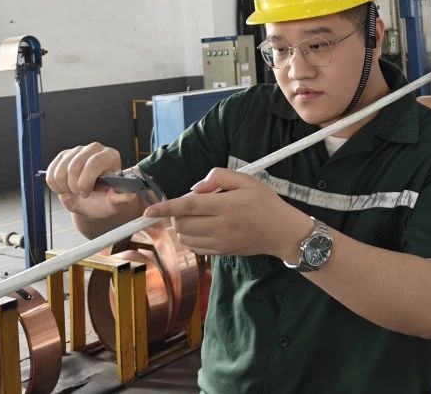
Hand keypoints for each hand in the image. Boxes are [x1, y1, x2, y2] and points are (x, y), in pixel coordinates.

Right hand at [45, 142, 140, 220]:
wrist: (91, 202)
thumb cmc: (105, 200)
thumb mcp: (115, 202)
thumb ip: (121, 198)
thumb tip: (130, 195)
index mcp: (110, 156)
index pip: (94, 163)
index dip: (86, 181)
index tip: (86, 193)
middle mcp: (95, 149)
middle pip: (75, 166)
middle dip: (74, 186)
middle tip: (82, 194)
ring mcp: (77, 151)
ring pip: (61, 170)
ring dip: (65, 187)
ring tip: (75, 191)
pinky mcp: (63, 156)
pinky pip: (51, 172)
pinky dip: (55, 185)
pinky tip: (66, 187)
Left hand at [143, 168, 311, 258]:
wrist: (282, 233)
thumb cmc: (266, 203)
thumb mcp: (247, 180)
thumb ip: (219, 177)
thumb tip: (195, 189)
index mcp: (226, 206)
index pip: (188, 207)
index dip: (165, 207)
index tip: (148, 210)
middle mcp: (220, 226)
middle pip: (181, 224)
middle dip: (175, 213)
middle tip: (190, 205)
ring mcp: (220, 243)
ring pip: (185, 237)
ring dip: (181, 226)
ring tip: (196, 216)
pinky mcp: (221, 253)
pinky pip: (194, 248)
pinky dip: (190, 237)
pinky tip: (201, 228)